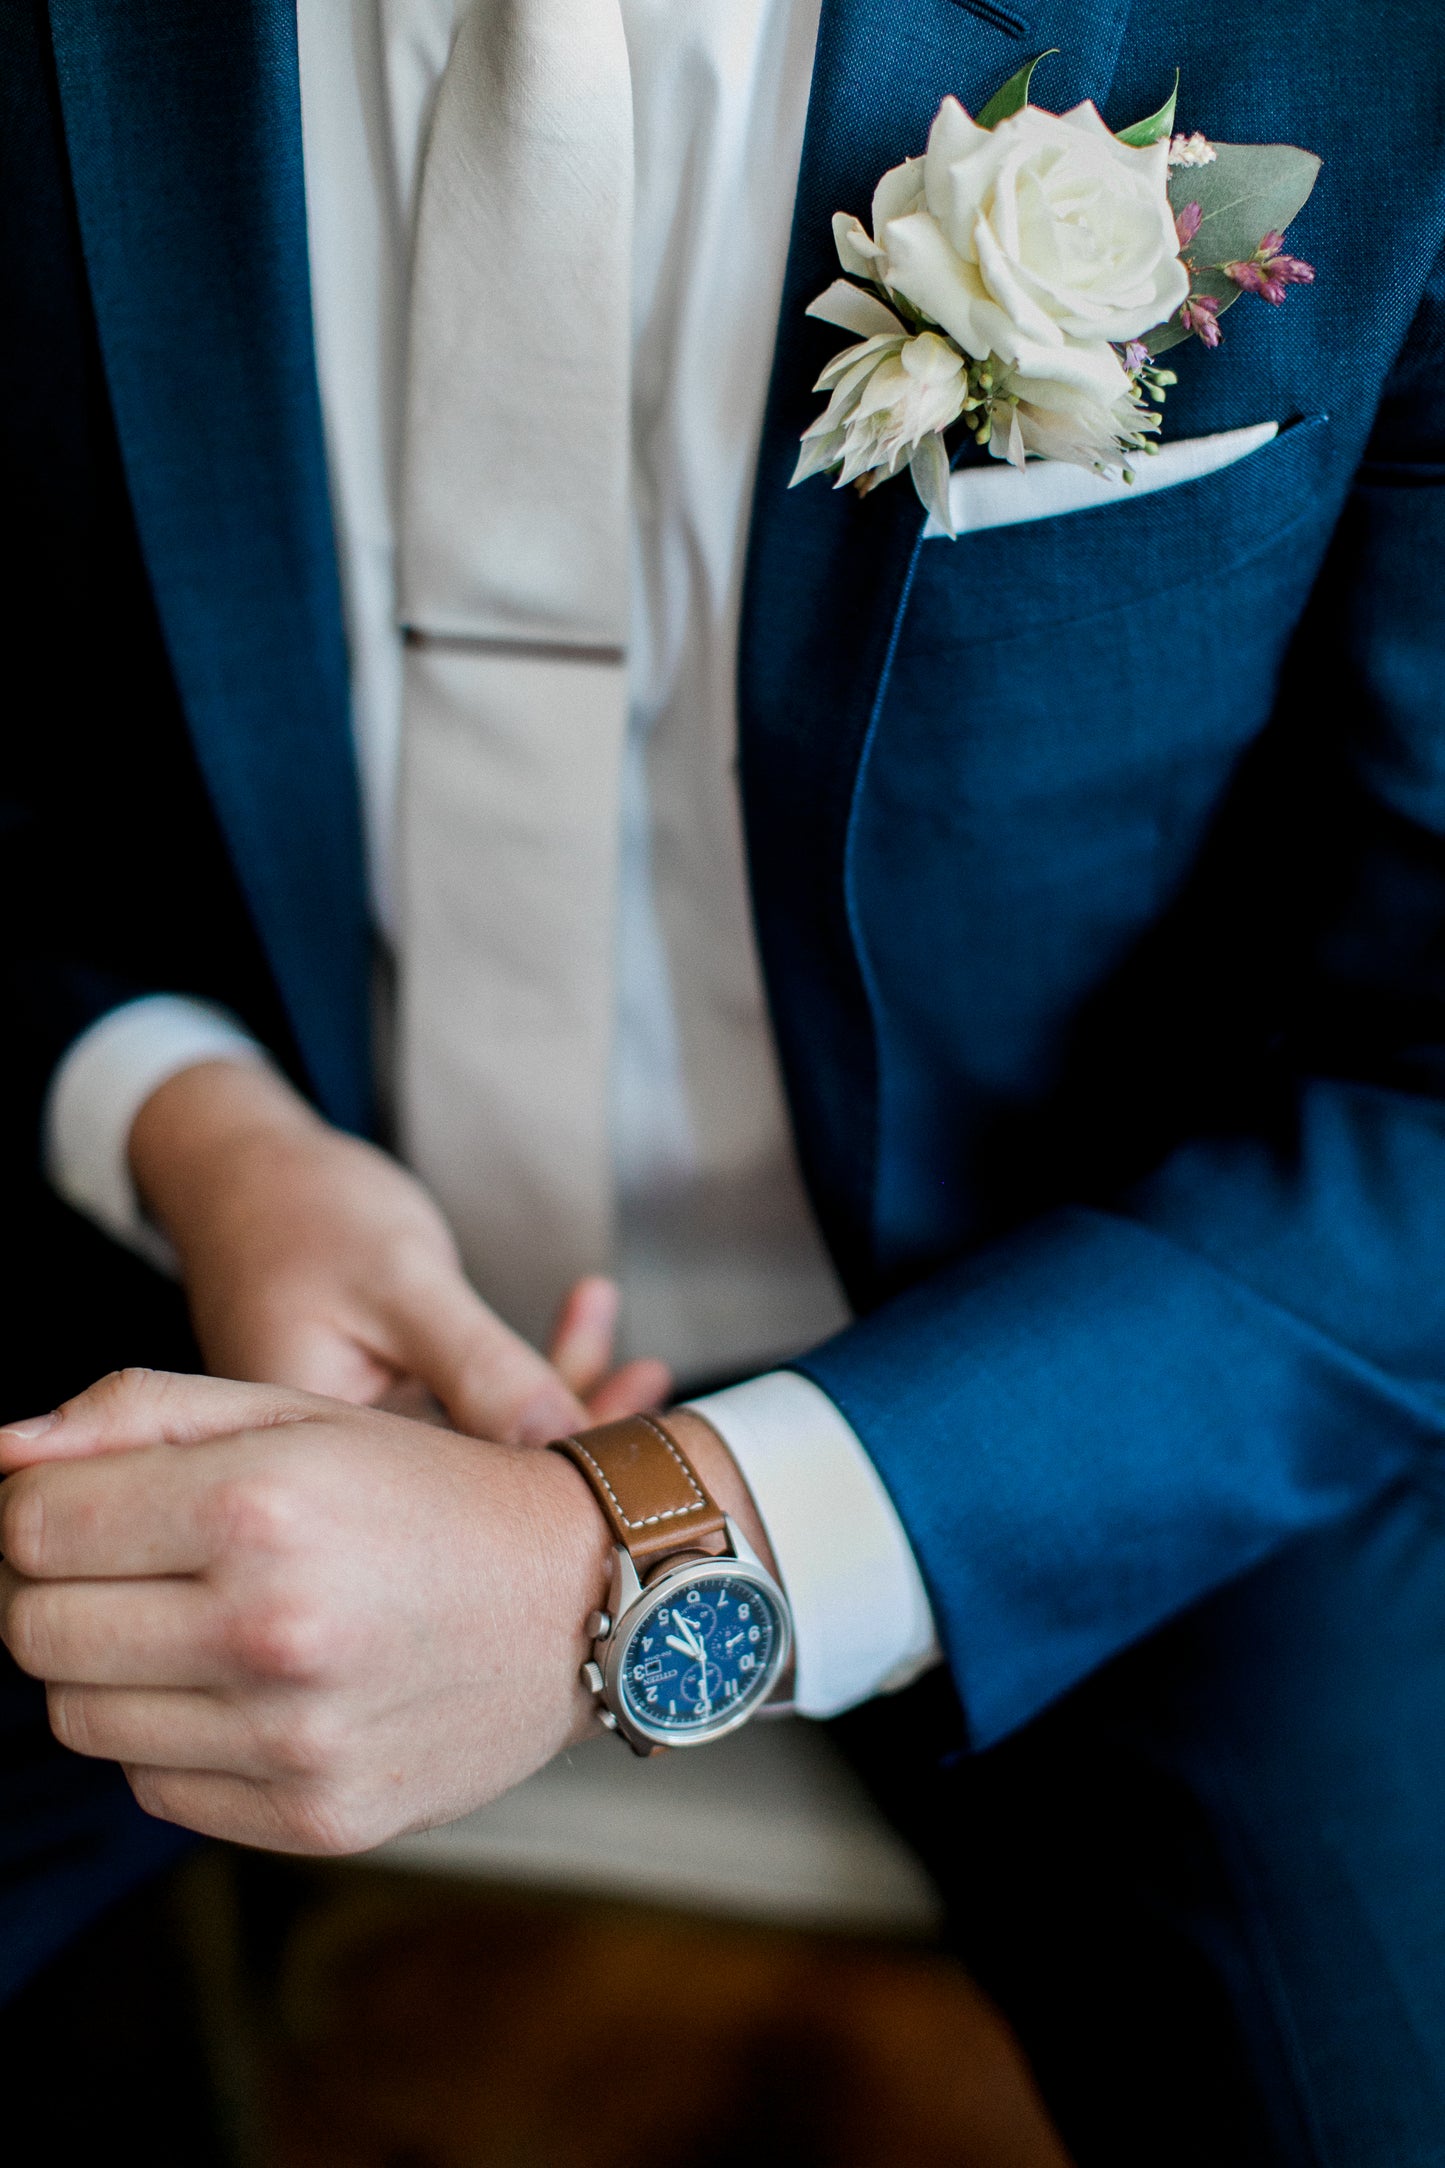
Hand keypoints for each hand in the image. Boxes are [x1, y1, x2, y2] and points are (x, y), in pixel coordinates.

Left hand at [0, 1369, 613, 1850]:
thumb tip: (1, 1449)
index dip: (29, 1508)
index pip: (32, 1526)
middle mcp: (272, 1627)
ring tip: (189, 1620)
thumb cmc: (431, 1489)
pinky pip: (155, 1787)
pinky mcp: (316, 1816)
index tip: (74, 1503)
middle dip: (47, 1587)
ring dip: (106, 1665)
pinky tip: (242, 1683)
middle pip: (33, 1631)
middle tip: (117, 1563)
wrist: (584, 1596)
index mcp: (260, 1505)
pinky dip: (170, 1736)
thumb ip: (138, 1412)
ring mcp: (294, 1738)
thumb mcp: (299, 1412)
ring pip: (79, 1719)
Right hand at [129, 1061, 669, 1443]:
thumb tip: (561, 1443)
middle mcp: (339, 1475)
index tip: (639, 1452)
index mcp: (321, 1466)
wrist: (241, 1169)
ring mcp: (367, 1447)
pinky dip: (532, 1369)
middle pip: (479, 1485)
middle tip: (651, 1387)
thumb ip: (477, 1365)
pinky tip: (588, 1315)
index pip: (455, 1505)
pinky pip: (473, 1408)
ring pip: (485, 1445)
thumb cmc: (301, 1209)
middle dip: (576, 1438)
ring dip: (566, 1396)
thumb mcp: (398, 1280)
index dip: (554, 1481)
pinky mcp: (391, 1411)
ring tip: (643, 1359)